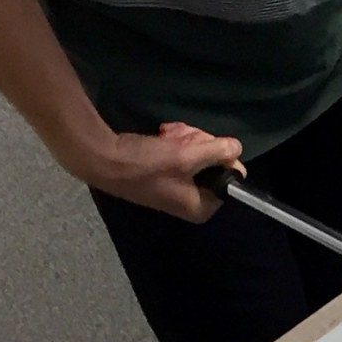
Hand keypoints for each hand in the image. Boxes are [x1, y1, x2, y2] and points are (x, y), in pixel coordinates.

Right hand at [69, 121, 243, 221]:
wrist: (104, 160)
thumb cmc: (147, 165)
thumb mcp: (189, 156)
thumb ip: (219, 152)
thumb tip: (237, 148)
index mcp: (201, 208)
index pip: (230, 181)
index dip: (223, 159)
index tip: (208, 146)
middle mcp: (192, 201)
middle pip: (215, 165)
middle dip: (201, 144)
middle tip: (184, 136)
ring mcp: (179, 187)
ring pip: (200, 155)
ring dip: (188, 139)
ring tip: (170, 134)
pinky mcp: (167, 173)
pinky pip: (184, 154)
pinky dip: (177, 142)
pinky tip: (164, 133)